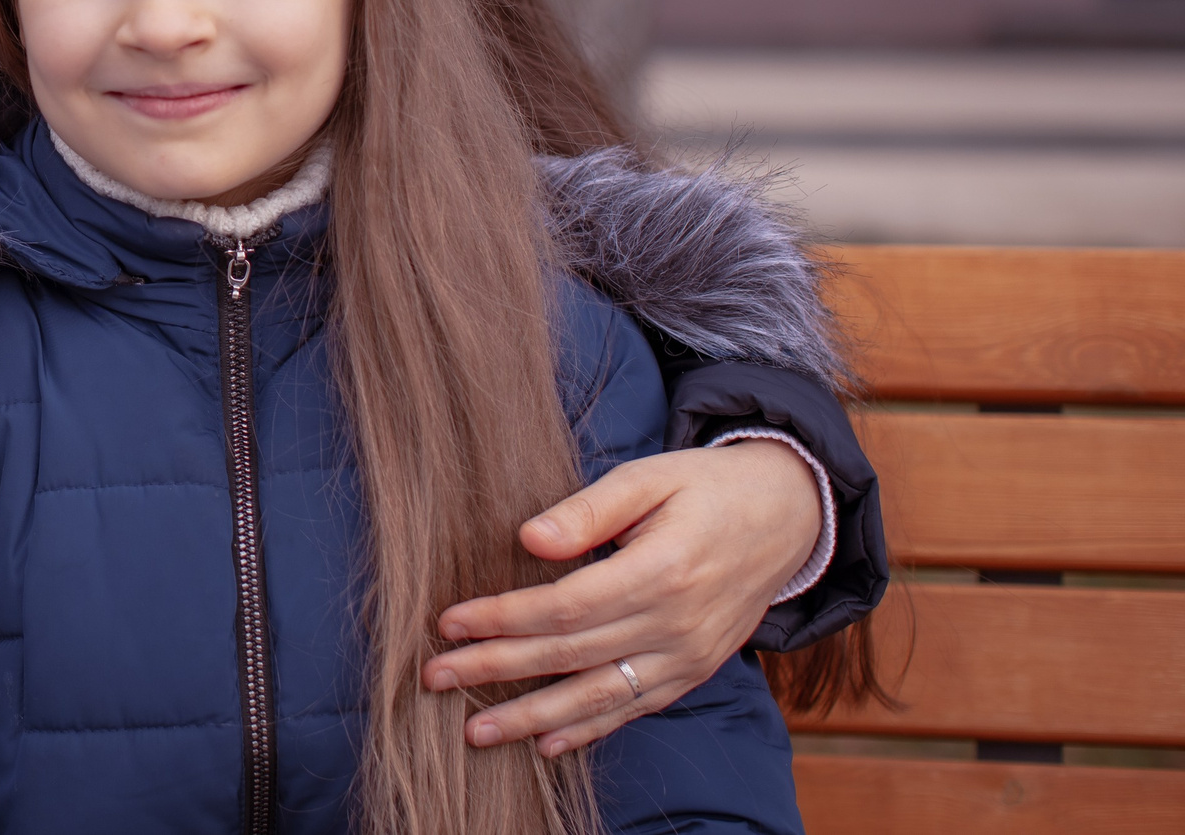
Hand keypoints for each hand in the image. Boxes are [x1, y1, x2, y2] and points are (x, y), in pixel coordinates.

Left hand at [420, 440, 818, 754]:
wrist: (786, 517)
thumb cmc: (705, 487)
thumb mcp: (651, 477)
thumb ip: (589, 509)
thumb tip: (529, 539)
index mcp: (662, 571)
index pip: (565, 607)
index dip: (503, 618)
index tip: (448, 623)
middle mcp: (676, 625)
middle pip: (569, 656)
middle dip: (496, 670)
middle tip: (435, 677)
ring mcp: (687, 657)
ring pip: (598, 696)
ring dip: (532, 718)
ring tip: (475, 730)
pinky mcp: (693, 672)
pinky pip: (634, 708)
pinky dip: (589, 730)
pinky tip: (545, 744)